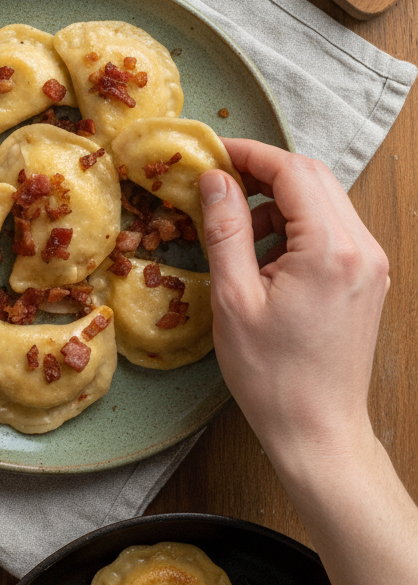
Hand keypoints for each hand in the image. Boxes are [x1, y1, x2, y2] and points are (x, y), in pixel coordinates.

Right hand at [199, 141, 389, 470]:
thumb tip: (215, 179)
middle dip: (265, 171)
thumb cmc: (273, 376)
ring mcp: (371, 264)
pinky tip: (265, 254)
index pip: (293, 171)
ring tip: (238, 227)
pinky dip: (297, 226)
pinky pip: (333, 229)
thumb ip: (225, 229)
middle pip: (314, 178)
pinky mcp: (367, 279)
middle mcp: (362, 249)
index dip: (250, 154)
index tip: (213, 154)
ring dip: (280, 200)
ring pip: (325, 201)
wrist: (318, 430)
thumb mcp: (233, 298)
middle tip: (220, 180)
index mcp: (330, 250)